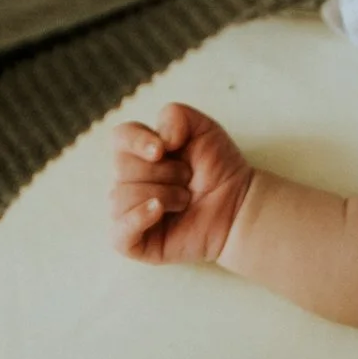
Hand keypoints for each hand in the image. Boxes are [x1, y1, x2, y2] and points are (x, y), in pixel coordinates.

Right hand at [110, 103, 254, 265]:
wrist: (239, 206)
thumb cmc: (219, 168)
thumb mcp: (203, 128)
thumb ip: (175, 115)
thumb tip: (157, 142)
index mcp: (138, 153)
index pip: (119, 137)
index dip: (137, 141)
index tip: (163, 149)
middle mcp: (128, 182)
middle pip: (122, 168)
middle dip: (163, 172)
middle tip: (187, 179)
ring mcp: (128, 213)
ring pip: (120, 197)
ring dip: (162, 195)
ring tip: (185, 200)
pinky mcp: (134, 242)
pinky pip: (118, 233)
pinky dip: (137, 219)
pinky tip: (159, 211)